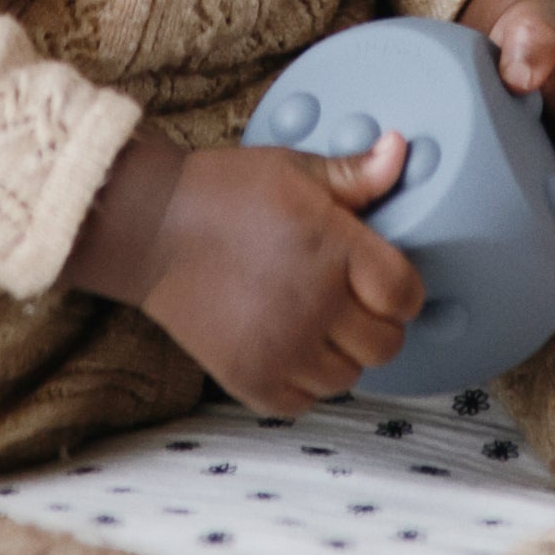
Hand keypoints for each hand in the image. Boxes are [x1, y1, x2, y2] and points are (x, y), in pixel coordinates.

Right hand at [63, 123, 425, 412]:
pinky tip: (286, 348)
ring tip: (315, 325)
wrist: (149, 227)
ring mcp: (281, 347)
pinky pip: (302, 403)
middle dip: (376, 325)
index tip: (385, 284)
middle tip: (351, 304)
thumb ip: (354, 172)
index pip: (405, 296)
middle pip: (385, 345)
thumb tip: (399, 151)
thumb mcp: (292, 168)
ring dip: (339, 356)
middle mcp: (315, 304)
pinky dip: (301, 383)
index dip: (403, 292)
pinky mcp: (248, 377)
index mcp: (335, 248)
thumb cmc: (222, 192)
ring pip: (347, 379)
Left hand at [457, 0, 554, 329]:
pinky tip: (489, 290)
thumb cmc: (549, 33)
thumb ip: (537, 43)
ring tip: (517, 324)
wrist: (536, 35)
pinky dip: (528, 270)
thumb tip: (518, 70)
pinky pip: (543, 241)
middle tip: (547, 327)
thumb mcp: (545, 29)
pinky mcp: (544, 197)